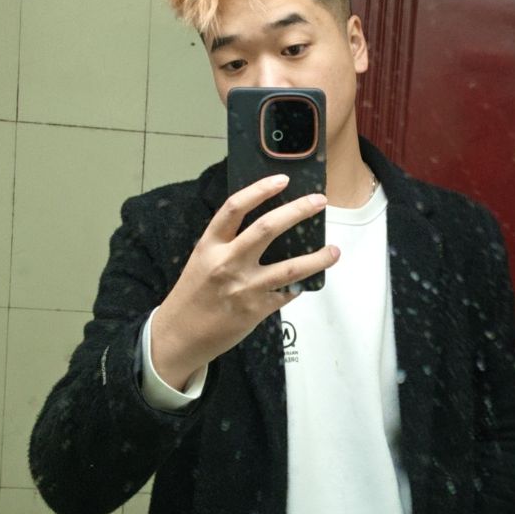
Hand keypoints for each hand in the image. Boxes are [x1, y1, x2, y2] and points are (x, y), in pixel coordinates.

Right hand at [150, 175, 338, 389]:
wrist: (180, 334)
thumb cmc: (193, 293)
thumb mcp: (202, 259)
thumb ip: (228, 243)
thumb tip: (267, 225)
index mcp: (210, 244)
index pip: (235, 207)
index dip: (261, 189)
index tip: (283, 180)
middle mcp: (227, 262)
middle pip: (267, 228)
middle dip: (298, 211)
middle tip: (319, 201)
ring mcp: (244, 287)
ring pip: (290, 267)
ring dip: (317, 258)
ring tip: (334, 250)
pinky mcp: (256, 310)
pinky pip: (287, 293)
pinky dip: (300, 286)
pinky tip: (309, 281)